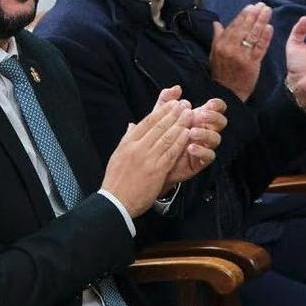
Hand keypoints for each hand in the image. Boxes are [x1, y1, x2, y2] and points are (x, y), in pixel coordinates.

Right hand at [102, 98, 192, 215]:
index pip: (147, 122)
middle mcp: (138, 148)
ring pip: (167, 137)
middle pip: (159, 127)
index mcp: (128, 143)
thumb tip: (131, 125)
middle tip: (184, 104)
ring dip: (180, 124)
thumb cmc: (116, 180)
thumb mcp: (117, 155)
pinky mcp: (156, 170)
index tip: (172, 104)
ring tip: (189, 115)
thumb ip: (126, 138)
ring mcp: (147, 159)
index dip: (162, 111)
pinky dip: (180, 142)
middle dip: (174, 114)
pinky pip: (171, 153)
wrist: (116, 201)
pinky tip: (188, 134)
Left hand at [156, 89, 225, 185]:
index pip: (216, 108)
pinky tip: (190, 147)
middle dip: (213, 117)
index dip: (217, 105)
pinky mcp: (201, 161)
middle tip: (200, 115)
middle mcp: (205, 131)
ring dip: (205, 134)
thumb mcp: (160, 115)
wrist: (152, 160)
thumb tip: (176, 88)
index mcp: (199, 118)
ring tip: (191, 132)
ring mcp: (205, 146)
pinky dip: (201, 151)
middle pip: (221, 122)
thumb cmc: (159, 135)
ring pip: (216, 138)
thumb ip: (167, 100)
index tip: (209, 104)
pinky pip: (209, 156)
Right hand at [210, 3, 273, 100]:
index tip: (251, 6)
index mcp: (221, 45)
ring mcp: (242, 56)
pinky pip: (260, 48)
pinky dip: (265, 37)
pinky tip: (270, 28)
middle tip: (263, 5)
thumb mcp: (214, 54)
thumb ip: (217, 37)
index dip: (243, 15)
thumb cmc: (221, 72)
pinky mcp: (252, 64)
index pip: (234, 26)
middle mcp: (231, 49)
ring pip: (253, 36)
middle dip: (255, 15)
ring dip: (262, 22)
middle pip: (245, 28)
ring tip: (268, 12)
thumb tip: (216, 23)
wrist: (227, 93)